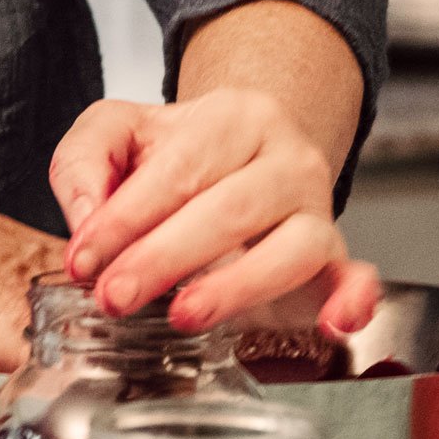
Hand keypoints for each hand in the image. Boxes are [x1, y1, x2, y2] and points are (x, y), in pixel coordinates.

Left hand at [48, 86, 382, 334]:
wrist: (243, 158)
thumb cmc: (180, 155)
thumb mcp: (119, 133)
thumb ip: (84, 162)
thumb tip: (85, 219)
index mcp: (236, 117)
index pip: (181, 167)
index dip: (126, 217)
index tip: (85, 259)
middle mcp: (288, 158)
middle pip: (232, 208)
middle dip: (165, 257)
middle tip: (116, 296)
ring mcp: (318, 208)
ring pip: (292, 247)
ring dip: (237, 286)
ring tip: (183, 313)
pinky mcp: (333, 256)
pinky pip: (354, 275)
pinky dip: (352, 298)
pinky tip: (335, 322)